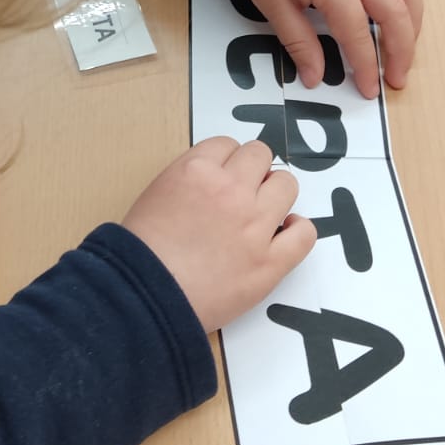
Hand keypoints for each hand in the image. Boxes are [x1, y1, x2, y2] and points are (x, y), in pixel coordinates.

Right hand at [123, 139, 314, 333]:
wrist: (144, 299)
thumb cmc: (140, 255)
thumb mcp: (153, 196)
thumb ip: (186, 180)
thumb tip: (209, 181)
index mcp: (195, 171)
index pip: (226, 144)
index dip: (225, 161)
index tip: (222, 176)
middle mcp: (230, 190)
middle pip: (259, 155)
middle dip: (252, 171)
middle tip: (242, 192)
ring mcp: (254, 225)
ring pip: (287, 185)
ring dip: (275, 194)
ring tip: (263, 212)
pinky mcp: (270, 262)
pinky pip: (305, 233)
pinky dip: (298, 230)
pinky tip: (284, 234)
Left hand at [223, 0, 423, 97]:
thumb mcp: (271, 5)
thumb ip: (299, 43)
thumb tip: (315, 78)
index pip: (359, 35)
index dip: (366, 66)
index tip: (370, 90)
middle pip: (396, 14)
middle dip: (401, 51)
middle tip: (396, 79)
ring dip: (412, 23)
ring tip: (405, 50)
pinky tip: (398, 15)